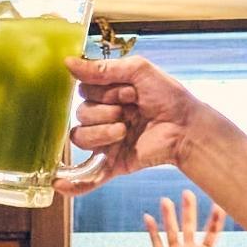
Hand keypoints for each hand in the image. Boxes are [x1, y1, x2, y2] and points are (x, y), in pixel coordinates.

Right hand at [62, 56, 204, 193]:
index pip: (84, 90)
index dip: (103, 90)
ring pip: (79, 138)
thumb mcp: (138, 70)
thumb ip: (103, 68)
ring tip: (124, 131)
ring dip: (101, 132)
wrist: (186, 127)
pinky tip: (59, 184)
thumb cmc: (168, 96)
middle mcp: (103, 118)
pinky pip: (87, 177)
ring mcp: (106, 142)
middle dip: (105, 110)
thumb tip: (67, 62)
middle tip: (131, 110)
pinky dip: (73, 184)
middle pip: (80, 113)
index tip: (129, 90)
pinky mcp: (113, 164)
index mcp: (108, 95)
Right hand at [146, 191, 235, 246]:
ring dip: (168, 216)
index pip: (211, 233)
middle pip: (189, 225)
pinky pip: (156, 242)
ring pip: (171, 230)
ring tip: (166, 200)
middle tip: (188, 193)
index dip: (214, 219)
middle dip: (188, 210)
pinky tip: (148, 218)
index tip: (219, 204)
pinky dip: (152, 231)